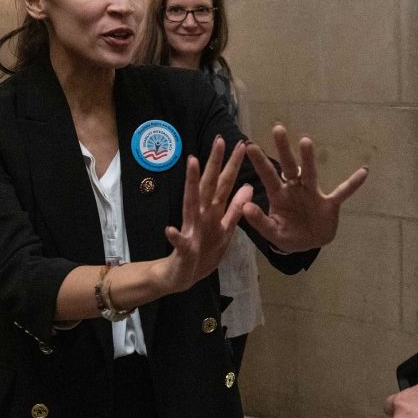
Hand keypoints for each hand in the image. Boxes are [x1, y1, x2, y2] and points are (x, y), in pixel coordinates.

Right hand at [162, 137, 251, 294]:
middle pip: (208, 185)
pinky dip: (175, 236)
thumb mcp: (225, 230)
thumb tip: (248, 187)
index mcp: (213, 211)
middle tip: (220, 140)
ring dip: (191, 184)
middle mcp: (201, 215)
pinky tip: (170, 229)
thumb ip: (235, 209)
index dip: (233, 165)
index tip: (242, 144)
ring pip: (191, 203)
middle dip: (214, 163)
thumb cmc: (204, 252)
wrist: (181, 277)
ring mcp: (191, 230)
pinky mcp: (184, 249)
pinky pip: (180, 243)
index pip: (224, 184)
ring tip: (191, 163)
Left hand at [242, 124, 366, 252]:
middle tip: (277, 128)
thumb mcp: (271, 232)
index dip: (260, 162)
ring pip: (310, 173)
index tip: (250, 145)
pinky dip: (353, 184)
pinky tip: (363, 172)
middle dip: (283, 149)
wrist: (307, 245)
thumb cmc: (287, 234)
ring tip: (305, 141)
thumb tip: (246, 207)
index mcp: (279, 195)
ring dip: (308, 158)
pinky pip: (342, 192)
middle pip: (288, 166)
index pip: (268, 175)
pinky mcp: (329, 204)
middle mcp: (295, 188)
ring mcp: (313, 194)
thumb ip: (259, 221)